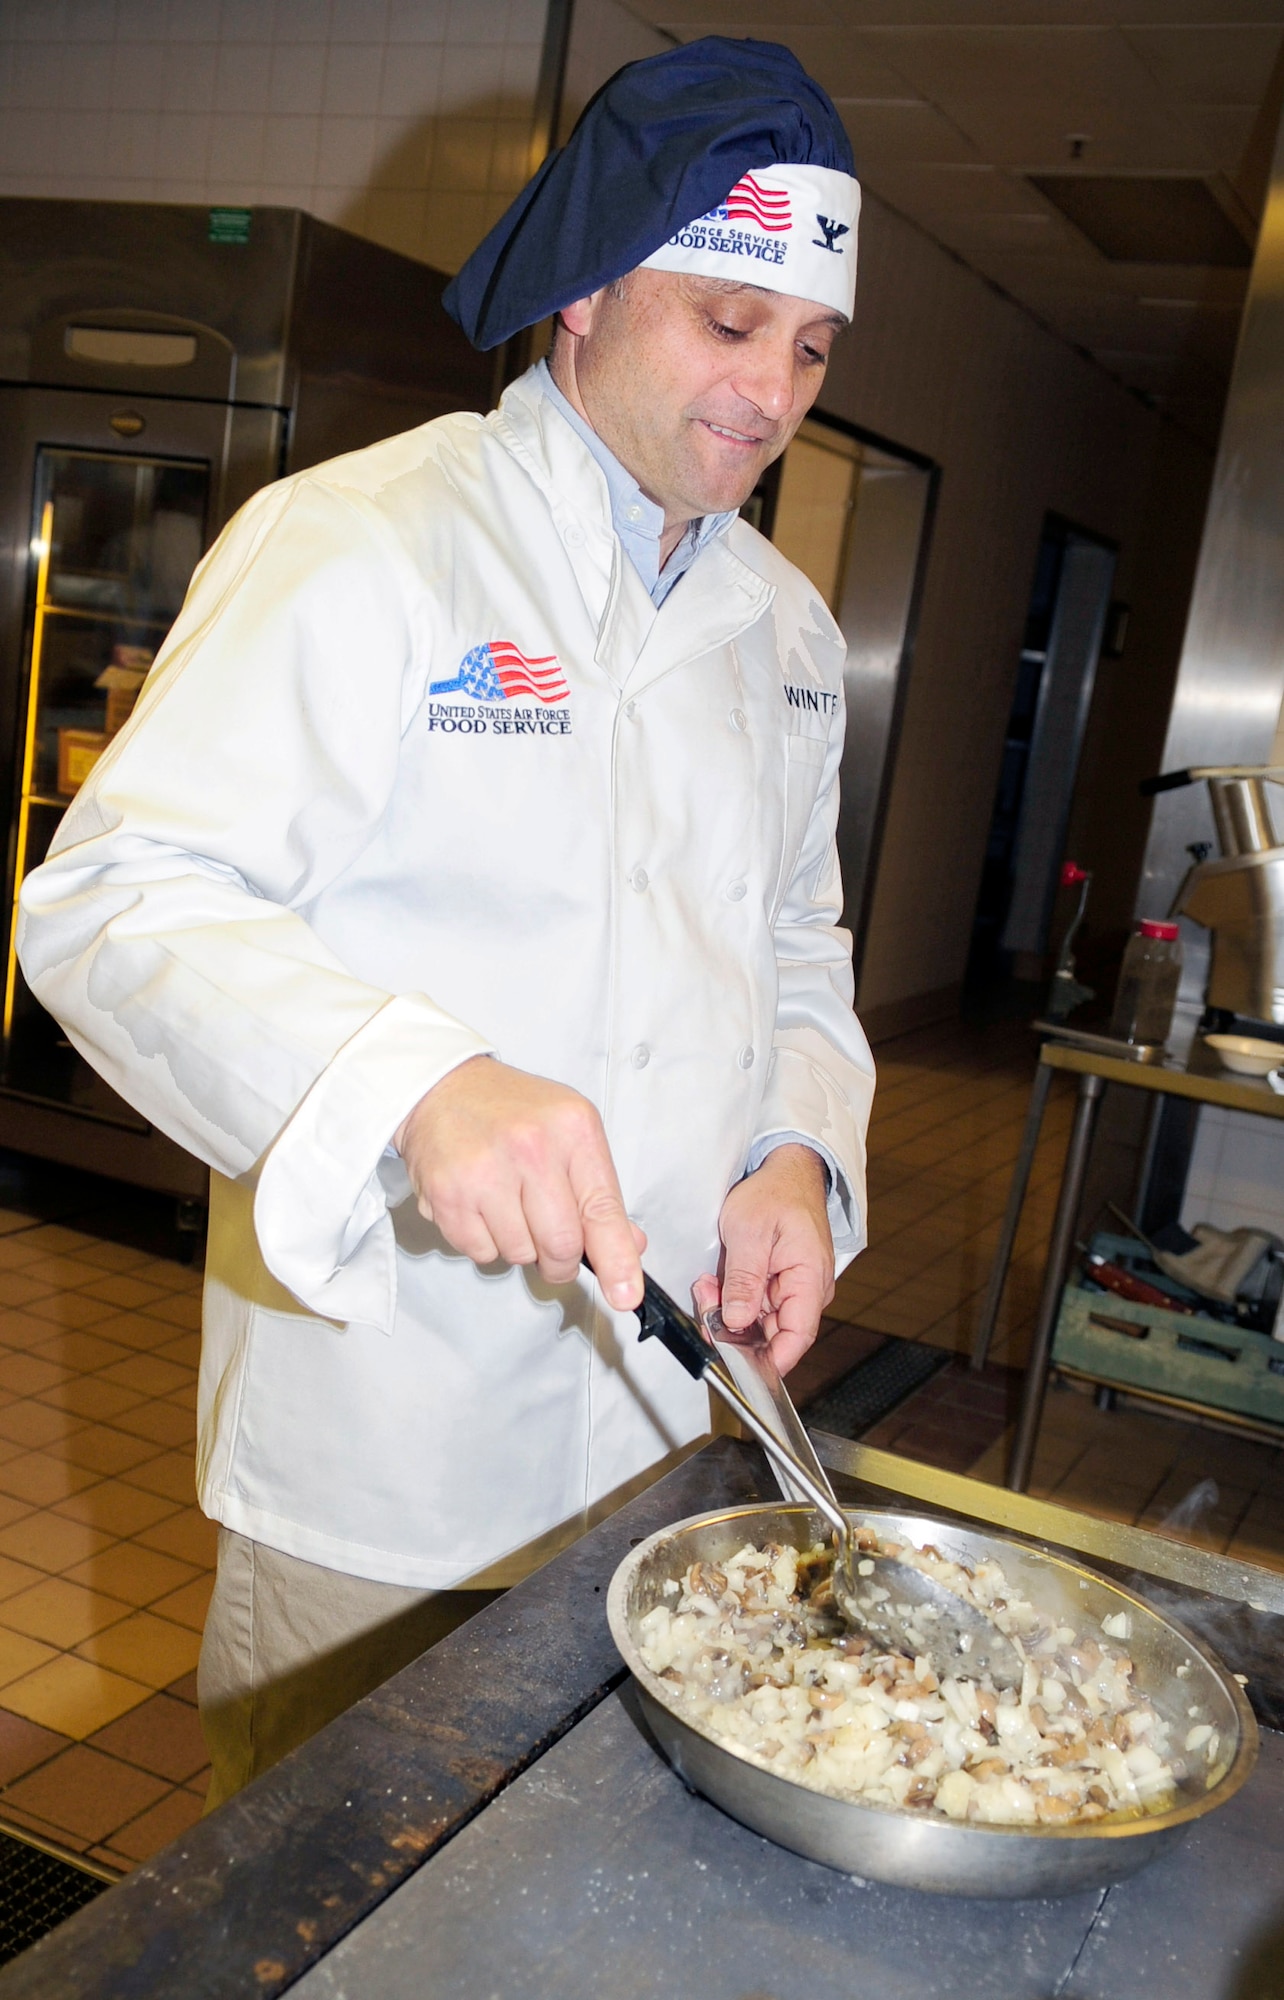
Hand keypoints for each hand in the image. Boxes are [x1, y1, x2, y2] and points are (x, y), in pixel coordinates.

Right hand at [394, 1056, 644, 1308]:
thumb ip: (599, 1194)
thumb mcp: (570, 1133)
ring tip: (507, 1204)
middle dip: (561, 1260)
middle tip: (554, 1248)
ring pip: (520, 1254)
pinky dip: (485, 1242)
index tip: (625, 1295)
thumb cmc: (511, 1113)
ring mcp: (485, 1171)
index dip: (617, 1260)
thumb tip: (630, 1247)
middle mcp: (530, 1147)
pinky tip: (480, 1205)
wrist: (442, 1089)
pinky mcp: (448, 1194)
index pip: (602, 1209)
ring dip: (520, 1246)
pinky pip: (480, 1252)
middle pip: (561, 1244)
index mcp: (572, 1129)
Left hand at [700, 1144, 833, 1372]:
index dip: (769, 1361)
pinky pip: (754, 1304)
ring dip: (729, 1310)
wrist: (786, 1169)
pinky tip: (718, 1282)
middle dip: (734, 1329)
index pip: (796, 1338)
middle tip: (706, 1307)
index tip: (738, 1367)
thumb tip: (736, 1320)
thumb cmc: (776, 1192)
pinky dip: (732, 1297)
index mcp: (809, 1279)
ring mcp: (792, 1287)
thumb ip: (744, 1280)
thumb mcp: (749, 1232)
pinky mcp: (778, 1283)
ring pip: (758, 1320)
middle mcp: (806, 1290)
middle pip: (771, 1333)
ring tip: (709, 1285)